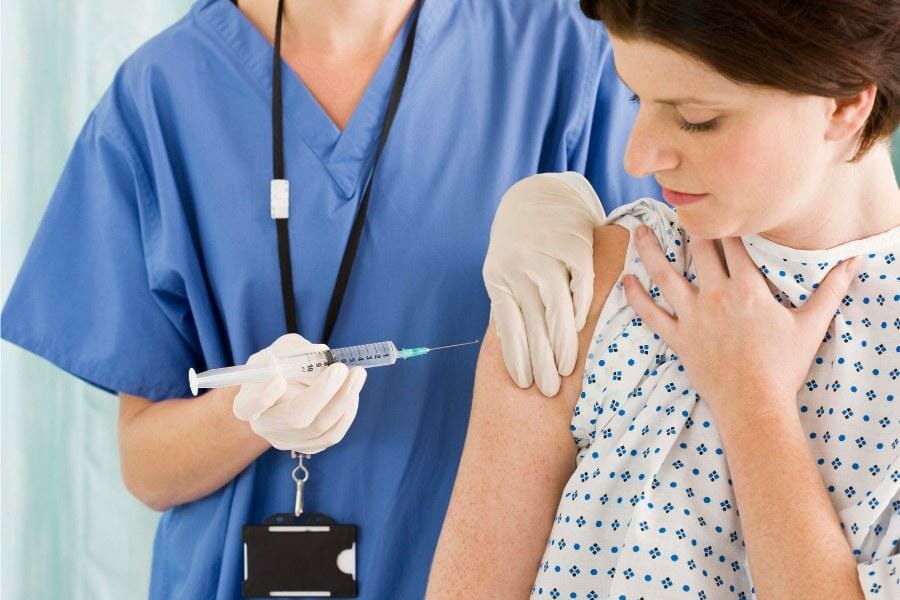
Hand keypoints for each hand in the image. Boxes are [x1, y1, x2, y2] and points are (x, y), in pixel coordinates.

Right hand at [232, 334, 366, 453]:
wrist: (289, 387)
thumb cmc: (284, 364)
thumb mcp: (285, 349)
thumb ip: (298, 351)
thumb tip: (323, 358)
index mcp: (247, 402)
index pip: (247, 407)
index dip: (261, 397)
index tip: (279, 379)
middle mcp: (265, 426)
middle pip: (294, 419)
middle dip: (322, 392)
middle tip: (341, 368)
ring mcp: (287, 441)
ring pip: (320, 428)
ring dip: (344, 399)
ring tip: (357, 374)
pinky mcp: (309, 445)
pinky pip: (333, 434)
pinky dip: (347, 411)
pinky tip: (352, 392)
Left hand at [483, 172, 605, 395]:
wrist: (537, 196)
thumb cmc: (521, 247)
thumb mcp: (505, 273)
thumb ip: (510, 305)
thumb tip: (513, 351)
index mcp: (498, 278)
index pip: (508, 325)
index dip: (516, 356)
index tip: (524, 383)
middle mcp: (518, 267)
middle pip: (530, 323)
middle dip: (539, 360)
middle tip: (547, 391)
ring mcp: (545, 254)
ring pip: (555, 306)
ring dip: (561, 342)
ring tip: (566, 370)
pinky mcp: (573, 243)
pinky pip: (579, 283)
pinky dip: (582, 307)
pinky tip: (583, 329)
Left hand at [623, 225, 859, 425]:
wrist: (755, 404)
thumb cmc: (783, 366)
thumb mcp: (811, 325)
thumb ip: (831, 290)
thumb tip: (854, 263)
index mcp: (747, 288)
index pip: (733, 244)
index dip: (723, 222)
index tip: (714, 204)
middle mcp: (716, 296)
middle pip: (698, 251)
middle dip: (686, 226)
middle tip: (673, 207)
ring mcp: (693, 316)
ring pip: (664, 276)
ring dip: (649, 251)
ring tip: (637, 231)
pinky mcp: (677, 337)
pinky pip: (651, 313)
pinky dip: (636, 297)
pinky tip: (625, 281)